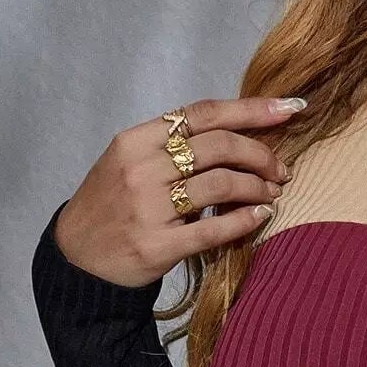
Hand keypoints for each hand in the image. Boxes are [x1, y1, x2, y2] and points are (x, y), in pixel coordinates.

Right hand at [51, 96, 304, 286]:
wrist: (78, 258)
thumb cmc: (112, 205)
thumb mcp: (130, 162)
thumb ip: (174, 146)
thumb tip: (238, 134)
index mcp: (136, 141)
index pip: (203, 114)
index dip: (251, 109)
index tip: (288, 108)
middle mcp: (141, 169)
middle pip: (219, 146)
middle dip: (261, 155)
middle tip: (281, 170)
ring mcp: (148, 208)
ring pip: (222, 185)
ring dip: (258, 188)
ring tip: (272, 194)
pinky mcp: (158, 245)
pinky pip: (214, 228)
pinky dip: (245, 221)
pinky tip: (260, 217)